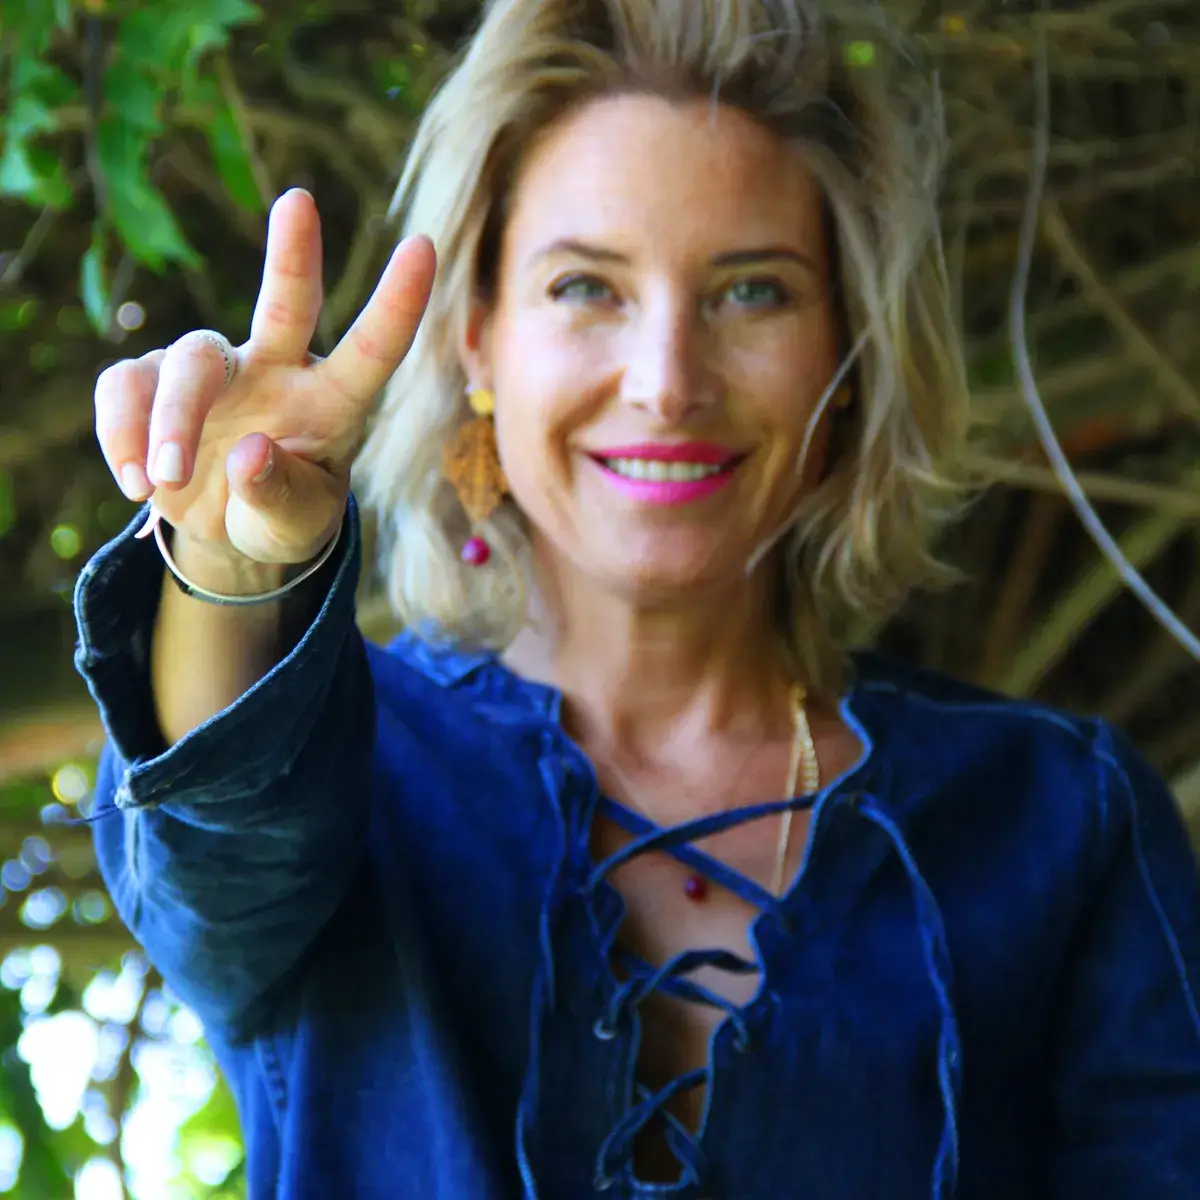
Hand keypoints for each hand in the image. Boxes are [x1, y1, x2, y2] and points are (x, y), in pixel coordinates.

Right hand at [93, 188, 435, 566]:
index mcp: (331, 403)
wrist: (224, 531)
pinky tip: (137, 484)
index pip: (370, 352)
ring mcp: (215, 372)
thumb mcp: (295, 527)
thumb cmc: (282, 518)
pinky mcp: (151, 382)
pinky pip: (125, 389)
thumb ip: (279, 497)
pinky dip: (122, 434)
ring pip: (187, 363)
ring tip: (164, 482)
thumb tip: (249, 454)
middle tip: (299, 202)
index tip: (423, 245)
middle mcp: (277, 371)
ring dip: (172, 421)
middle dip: (294, 255)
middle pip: (285, 306)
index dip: (396, 304)